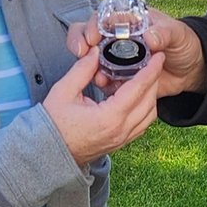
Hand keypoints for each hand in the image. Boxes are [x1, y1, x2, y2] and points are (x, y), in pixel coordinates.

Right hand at [42, 47, 162, 165]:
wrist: (46, 154)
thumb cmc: (52, 125)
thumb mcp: (64, 91)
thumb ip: (82, 69)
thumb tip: (95, 52)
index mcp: (110, 117)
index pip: (139, 89)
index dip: (151, 70)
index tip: (159, 57)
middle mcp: (121, 130)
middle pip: (149, 101)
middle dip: (154, 80)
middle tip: (152, 63)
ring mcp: (121, 139)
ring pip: (149, 115)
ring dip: (150, 95)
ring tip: (144, 78)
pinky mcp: (119, 143)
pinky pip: (141, 125)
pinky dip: (144, 109)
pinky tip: (135, 97)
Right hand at [67, 7, 206, 97]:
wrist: (191, 68)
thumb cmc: (184, 42)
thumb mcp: (178, 33)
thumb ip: (164, 33)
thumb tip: (150, 36)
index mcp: (129, 20)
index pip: (102, 17)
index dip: (92, 25)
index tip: (92, 38)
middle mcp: (118, 38)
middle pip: (89, 36)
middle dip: (81, 44)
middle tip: (84, 54)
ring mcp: (117, 59)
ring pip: (93, 62)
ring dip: (93, 70)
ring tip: (100, 78)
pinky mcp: (121, 79)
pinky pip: (107, 82)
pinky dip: (106, 86)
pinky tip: (112, 89)